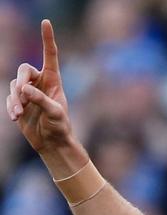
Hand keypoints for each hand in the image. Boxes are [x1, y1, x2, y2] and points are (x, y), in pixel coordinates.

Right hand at [6, 19, 71, 153]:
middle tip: (23, 96)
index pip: (50, 55)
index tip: (45, 22)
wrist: (52, 143)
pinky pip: (9, 98)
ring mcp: (28, 92)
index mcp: (54, 80)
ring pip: (14, 85)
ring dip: (15, 99)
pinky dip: (11, 106)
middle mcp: (40, 83)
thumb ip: (41, 100)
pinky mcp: (19, 102)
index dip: (47, 39)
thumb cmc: (60, 127)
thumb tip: (24, 89)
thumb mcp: (54, 113)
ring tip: (20, 114)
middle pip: (24, 70)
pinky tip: (16, 117)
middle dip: (21, 82)